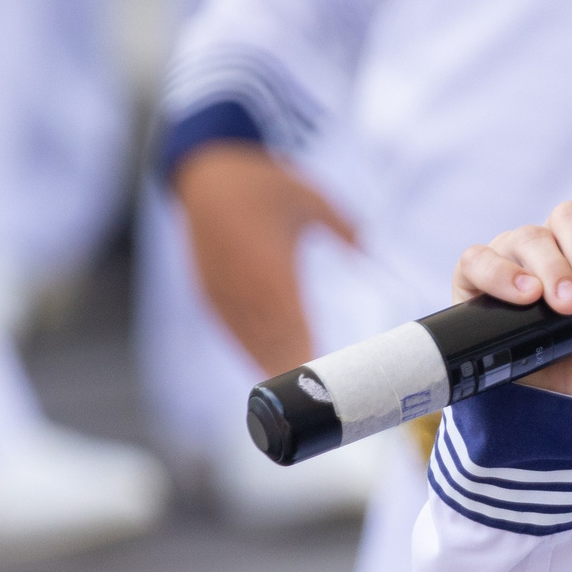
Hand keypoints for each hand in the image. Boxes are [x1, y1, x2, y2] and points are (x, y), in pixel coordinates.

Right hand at [172, 142, 356, 375]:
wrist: (204, 172)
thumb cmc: (261, 183)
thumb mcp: (308, 196)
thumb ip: (341, 224)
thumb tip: (367, 246)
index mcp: (269, 267)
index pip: (290, 324)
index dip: (304, 355)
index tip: (324, 378)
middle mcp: (243, 289)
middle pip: (270, 343)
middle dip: (293, 371)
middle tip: (320, 400)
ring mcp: (223, 295)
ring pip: (249, 343)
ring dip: (273, 366)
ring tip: (298, 393)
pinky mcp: (210, 296)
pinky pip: (234, 332)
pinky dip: (253, 351)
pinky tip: (270, 365)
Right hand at [451, 189, 571, 409]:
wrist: (568, 416)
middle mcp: (565, 246)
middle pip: (570, 216)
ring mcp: (521, 261)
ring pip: (530, 236)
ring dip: (552, 268)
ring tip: (566, 305)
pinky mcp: (480, 284)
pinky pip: (479, 260)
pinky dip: (499, 273)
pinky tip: (523, 296)